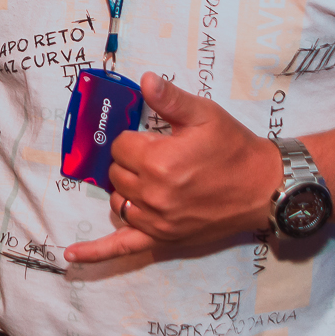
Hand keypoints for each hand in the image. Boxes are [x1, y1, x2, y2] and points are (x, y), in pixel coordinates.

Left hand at [63, 73, 282, 264]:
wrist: (263, 187)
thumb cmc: (234, 148)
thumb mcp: (205, 115)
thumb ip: (170, 99)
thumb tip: (145, 80)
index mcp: (159, 162)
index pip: (121, 146)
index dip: (136, 139)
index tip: (157, 138)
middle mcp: (154, 194)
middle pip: (116, 173)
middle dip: (132, 161)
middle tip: (159, 155)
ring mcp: (157, 221)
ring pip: (119, 201)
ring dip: (127, 189)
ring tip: (151, 179)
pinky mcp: (163, 238)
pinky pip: (123, 247)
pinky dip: (96, 252)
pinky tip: (71, 255)